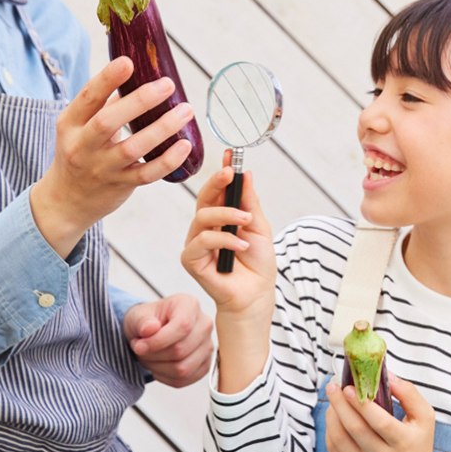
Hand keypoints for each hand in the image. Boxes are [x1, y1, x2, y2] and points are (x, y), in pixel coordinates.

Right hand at [30, 57, 196, 258]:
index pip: (87, 97)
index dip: (107, 79)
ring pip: (133, 148)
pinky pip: (147, 174)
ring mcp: (101, 168)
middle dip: (140, 101)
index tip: (128, 62)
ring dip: (162, 128)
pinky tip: (184, 145)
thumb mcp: (78, 127)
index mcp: (70, 123)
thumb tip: (137, 75)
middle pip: (108, 122)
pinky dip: (167, 160)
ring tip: (185, 110)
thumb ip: (103, 104)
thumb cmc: (79, 152)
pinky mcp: (119, 186)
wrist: (66, 200)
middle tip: (167, 85)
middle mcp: (82, 146)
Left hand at [121, 294, 213, 387]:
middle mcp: (204, 325)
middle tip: (139, 349)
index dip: (158, 341)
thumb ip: (142, 321)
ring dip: (157, 367)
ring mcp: (207, 346)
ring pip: (182, 369)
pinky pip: (183, 380)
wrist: (152, 331)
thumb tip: (150, 329)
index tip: (139, 346)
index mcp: (190, 305)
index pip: (182, 326)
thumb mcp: (138, 315)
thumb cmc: (148, 320)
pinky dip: (164, 377)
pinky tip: (157, 365)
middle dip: (153, 355)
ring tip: (147, 357)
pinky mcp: (204, 365)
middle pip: (181, 350)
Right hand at [180, 153, 274, 391]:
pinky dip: (223, 239)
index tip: (231, 155)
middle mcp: (204, 228)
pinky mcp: (191, 260)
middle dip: (216, 182)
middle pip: (203, 198)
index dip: (222, 172)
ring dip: (227, 215)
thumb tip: (245, 174)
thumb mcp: (259, 227)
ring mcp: (196, 243)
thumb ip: (250, 203)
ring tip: (246, 221)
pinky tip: (241, 244)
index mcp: (220, 218)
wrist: (256, 296)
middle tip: (230, 173)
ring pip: (202, 217)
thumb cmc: (257, 265)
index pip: (217, 190)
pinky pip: (202, 241)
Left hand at [322, 375, 439, 451]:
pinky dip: (330, 433)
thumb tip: (385, 374)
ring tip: (332, 401)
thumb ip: (408, 393)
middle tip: (332, 387)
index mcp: (404, 443)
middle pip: (355, 429)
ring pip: (340, 441)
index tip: (348, 386)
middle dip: (340, 404)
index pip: (379, 422)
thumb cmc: (418, 445)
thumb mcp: (425, 417)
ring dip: (332, 417)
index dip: (361, 403)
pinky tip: (333, 419)